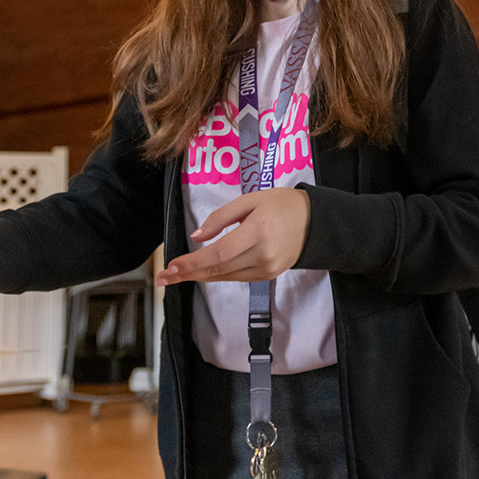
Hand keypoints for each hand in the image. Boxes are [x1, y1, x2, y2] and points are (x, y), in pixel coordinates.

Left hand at [159, 187, 310, 285]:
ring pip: (225, 276)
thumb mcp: (250, 200)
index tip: (170, 267)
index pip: (217, 253)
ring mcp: (266, 269)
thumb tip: (196, 238)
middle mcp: (262, 255)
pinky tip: (202, 272)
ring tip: (176, 275)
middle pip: (217, 269)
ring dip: (199, 276)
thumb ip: (221, 217)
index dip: (192, 263)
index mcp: (257, 232)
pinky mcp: (268, 276)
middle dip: (187, 274)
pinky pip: (236, 277)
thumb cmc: (282, 204)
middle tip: (163, 278)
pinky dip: (217, 275)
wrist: (315, 222)